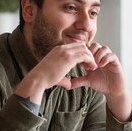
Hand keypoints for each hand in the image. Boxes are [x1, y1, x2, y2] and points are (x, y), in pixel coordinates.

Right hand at [16, 42, 131, 121]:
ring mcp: (65, 52)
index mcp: (57, 50)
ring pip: (85, 49)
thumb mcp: (56, 76)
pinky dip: (91, 61)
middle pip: (81, 45)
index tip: (85, 64)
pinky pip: (85, 55)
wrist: (37, 79)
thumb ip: (64, 78)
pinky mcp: (69, 58)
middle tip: (91, 65)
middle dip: (88, 54)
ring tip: (93, 67)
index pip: (74, 46)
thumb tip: (69, 85)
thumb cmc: (44, 79)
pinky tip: (92, 68)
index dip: (82, 54)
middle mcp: (61, 48)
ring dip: (91, 57)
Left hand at [69, 43, 131, 120]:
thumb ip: (79, 80)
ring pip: (104, 48)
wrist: (113, 91)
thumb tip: (67, 84)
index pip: (88, 48)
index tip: (80, 63)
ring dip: (98, 54)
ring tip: (95, 64)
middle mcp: (102, 56)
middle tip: (87, 62)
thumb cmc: (101, 84)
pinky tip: (101, 65)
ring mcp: (109, 58)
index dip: (83, 53)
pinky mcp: (116, 62)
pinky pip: (111, 55)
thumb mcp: (88, 81)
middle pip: (95, 45)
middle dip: (90, 52)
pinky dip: (105, 58)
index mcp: (94, 58)